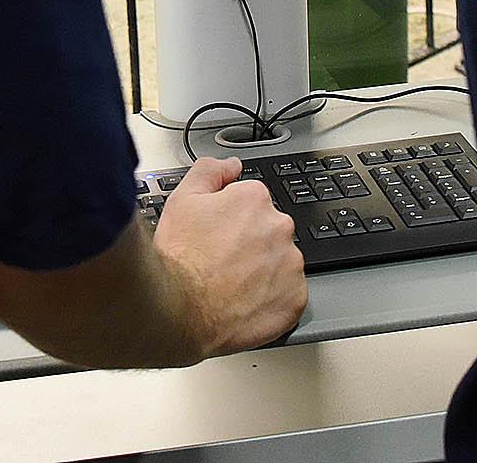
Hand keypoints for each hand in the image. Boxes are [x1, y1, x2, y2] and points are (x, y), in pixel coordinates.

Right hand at [152, 156, 307, 357]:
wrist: (181, 310)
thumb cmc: (180, 258)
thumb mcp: (182, 200)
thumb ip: (209, 172)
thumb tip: (231, 166)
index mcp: (255, 200)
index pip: (251, 202)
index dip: (231, 219)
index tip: (218, 236)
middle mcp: (279, 226)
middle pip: (269, 230)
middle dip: (250, 243)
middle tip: (222, 261)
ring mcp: (291, 264)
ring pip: (280, 262)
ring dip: (263, 270)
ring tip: (232, 284)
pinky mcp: (295, 298)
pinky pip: (289, 294)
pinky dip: (272, 298)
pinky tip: (246, 302)